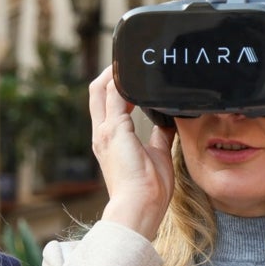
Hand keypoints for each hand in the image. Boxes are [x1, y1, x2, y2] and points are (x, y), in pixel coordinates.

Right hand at [91, 66, 175, 239]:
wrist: (139, 207)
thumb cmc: (149, 190)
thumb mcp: (157, 155)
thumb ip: (159, 136)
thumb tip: (168, 122)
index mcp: (110, 141)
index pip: (106, 105)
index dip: (115, 85)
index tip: (131, 72)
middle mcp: (103, 134)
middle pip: (96, 92)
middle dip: (110, 72)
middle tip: (128, 58)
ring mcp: (105, 132)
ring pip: (101, 89)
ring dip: (116, 71)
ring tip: (133, 59)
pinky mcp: (114, 130)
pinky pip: (114, 94)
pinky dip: (123, 80)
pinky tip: (138, 72)